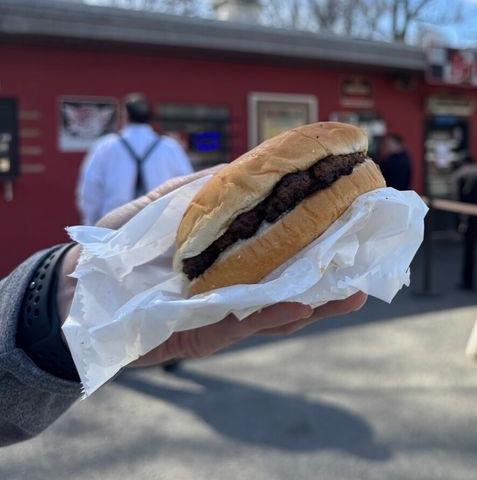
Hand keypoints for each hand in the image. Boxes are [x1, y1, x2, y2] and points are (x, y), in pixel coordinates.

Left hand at [56, 166, 367, 367]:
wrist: (78, 285)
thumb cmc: (124, 241)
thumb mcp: (165, 203)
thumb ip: (207, 189)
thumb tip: (249, 168)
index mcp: (234, 249)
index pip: (284, 238)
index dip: (317, 226)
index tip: (350, 207)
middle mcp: (238, 280)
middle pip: (295, 274)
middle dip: (333, 266)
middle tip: (371, 253)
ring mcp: (226, 309)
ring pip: (281, 305)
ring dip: (319, 298)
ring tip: (354, 288)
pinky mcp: (207, 335)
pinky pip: (247, 325)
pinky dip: (277, 316)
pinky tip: (306, 305)